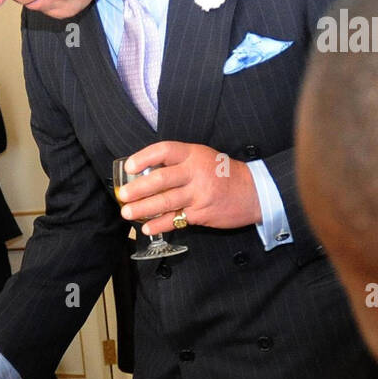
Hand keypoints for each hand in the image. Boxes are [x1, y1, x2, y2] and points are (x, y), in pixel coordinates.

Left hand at [116, 141, 260, 233]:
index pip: (165, 150)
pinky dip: (159, 225)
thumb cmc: (224, 174)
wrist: (254, 192)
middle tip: (123, 195)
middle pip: (162, 178)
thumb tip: (146, 172)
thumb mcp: (203, 158)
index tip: (129, 166)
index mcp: (194, 154)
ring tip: (128, 213)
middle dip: (139, 188)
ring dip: (143, 209)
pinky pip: (176, 219)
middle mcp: (196, 172)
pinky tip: (147, 228)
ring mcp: (199, 194)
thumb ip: (179, 162)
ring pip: (166, 201)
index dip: (144, 157)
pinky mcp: (202, 213)